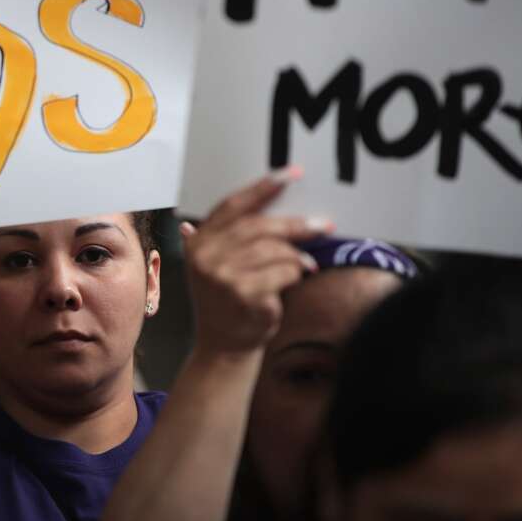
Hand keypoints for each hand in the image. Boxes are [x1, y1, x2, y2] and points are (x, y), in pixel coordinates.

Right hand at [181, 167, 331, 356]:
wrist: (223, 345)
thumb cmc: (227, 300)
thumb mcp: (216, 264)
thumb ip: (226, 236)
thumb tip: (256, 203)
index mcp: (198, 242)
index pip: (233, 206)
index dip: (263, 187)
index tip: (291, 174)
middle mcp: (205, 255)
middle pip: (259, 226)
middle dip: (295, 224)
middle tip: (323, 224)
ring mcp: (222, 275)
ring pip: (275, 249)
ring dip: (296, 256)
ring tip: (305, 264)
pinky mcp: (244, 294)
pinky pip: (283, 271)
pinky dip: (295, 273)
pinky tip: (297, 279)